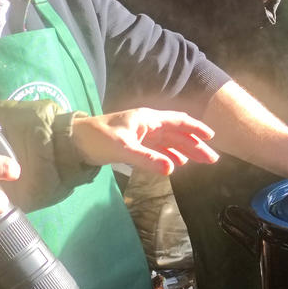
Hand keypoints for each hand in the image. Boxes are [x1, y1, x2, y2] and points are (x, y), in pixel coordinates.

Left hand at [71, 108, 218, 174]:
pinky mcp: (135, 144)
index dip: (195, 128)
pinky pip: (159, 149)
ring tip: (200, 162)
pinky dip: (170, 155)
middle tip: (212, 158)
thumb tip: (172, 169)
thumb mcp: (123, 149)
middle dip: (195, 145)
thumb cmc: (98, 139)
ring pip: (170, 142)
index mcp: (148, 119)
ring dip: (185, 151)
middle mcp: (148, 124)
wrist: (75, 141)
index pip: (178, 121)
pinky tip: (177, 164)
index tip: (211, 137)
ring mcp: (142, 134)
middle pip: (177, 134)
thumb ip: (147, 159)